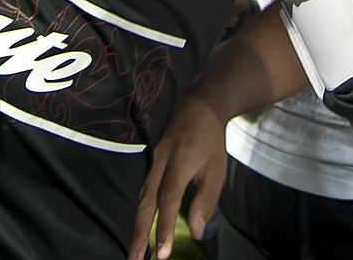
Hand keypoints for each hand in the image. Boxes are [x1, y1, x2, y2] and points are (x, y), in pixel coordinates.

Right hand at [128, 93, 228, 259]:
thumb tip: (196, 232)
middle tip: (135, 258)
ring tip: (135, 251)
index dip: (164, 225)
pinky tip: (138, 228)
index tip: (162, 252)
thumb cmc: (210, 142)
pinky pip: (142, 191)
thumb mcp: (217, 170)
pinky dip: (139, 212)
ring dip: (136, 226)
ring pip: (140, 197)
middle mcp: (160, 162)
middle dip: (140, 232)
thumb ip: (206, 200)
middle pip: (146, 201)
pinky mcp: (149, 164)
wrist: (198, 108)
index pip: (168, 198)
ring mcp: (152, 161)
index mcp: (180, 161)